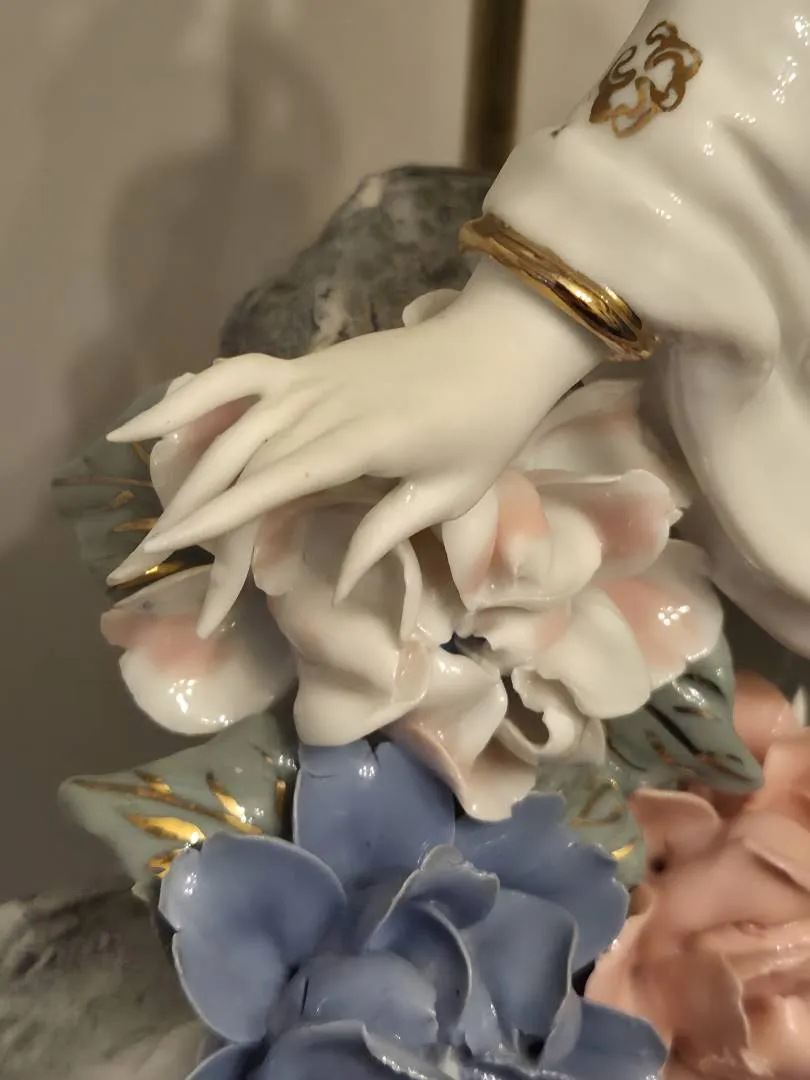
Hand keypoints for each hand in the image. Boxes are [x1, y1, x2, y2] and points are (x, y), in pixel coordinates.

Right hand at [109, 262, 598, 599]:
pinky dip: (193, 392)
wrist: (503, 341)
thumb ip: (384, 532)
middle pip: (239, 462)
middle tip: (150, 558)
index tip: (169, 545)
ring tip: (150, 505)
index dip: (215, 516)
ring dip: (181, 465)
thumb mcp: (450, 491)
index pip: (269, 483)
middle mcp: (319, 405)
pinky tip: (155, 413)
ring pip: (227, 422)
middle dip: (192, 511)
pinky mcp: (306, 363)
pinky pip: (238, 376)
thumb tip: (331, 584)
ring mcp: (307, 377)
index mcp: (359, 442)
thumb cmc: (489, 424)